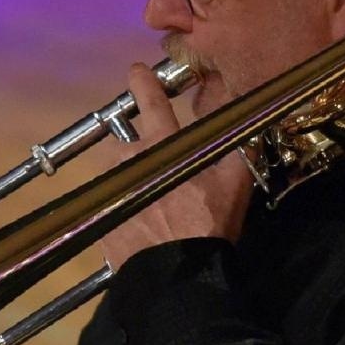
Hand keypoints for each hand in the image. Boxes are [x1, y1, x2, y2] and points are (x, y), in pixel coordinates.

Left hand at [98, 62, 252, 271]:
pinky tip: (133, 217)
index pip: (151, 102)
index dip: (144, 82)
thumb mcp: (233, 183)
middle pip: (122, 138)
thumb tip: (244, 116)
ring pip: (112, 167)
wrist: (175, 274)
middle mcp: (131, 160)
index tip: (136, 70)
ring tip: (140, 190)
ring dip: (123, 172)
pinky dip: (118, 201)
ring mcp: (112, 187)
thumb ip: (237, 145)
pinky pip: (107, 198)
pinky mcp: (100, 214)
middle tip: (150, 158)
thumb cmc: (207, 224)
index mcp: (163, 146)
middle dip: (133, 142)